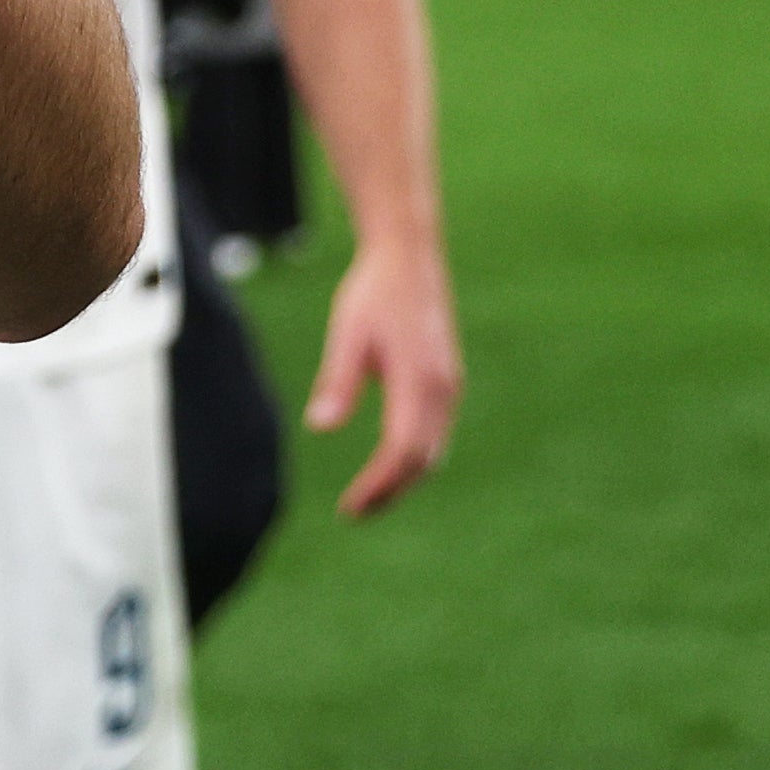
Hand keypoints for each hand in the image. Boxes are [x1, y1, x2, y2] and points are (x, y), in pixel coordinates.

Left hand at [309, 240, 460, 516]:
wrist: (409, 258)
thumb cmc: (373, 293)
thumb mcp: (347, 333)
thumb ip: (337, 381)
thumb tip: (319, 427)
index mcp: (419, 381)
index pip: (401, 451)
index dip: (378, 484)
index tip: (350, 507)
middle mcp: (443, 390)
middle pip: (422, 460)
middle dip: (390, 490)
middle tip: (355, 511)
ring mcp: (450, 387)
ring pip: (434, 451)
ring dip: (404, 478)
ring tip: (369, 496)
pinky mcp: (448, 382)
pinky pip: (436, 433)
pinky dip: (415, 457)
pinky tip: (389, 463)